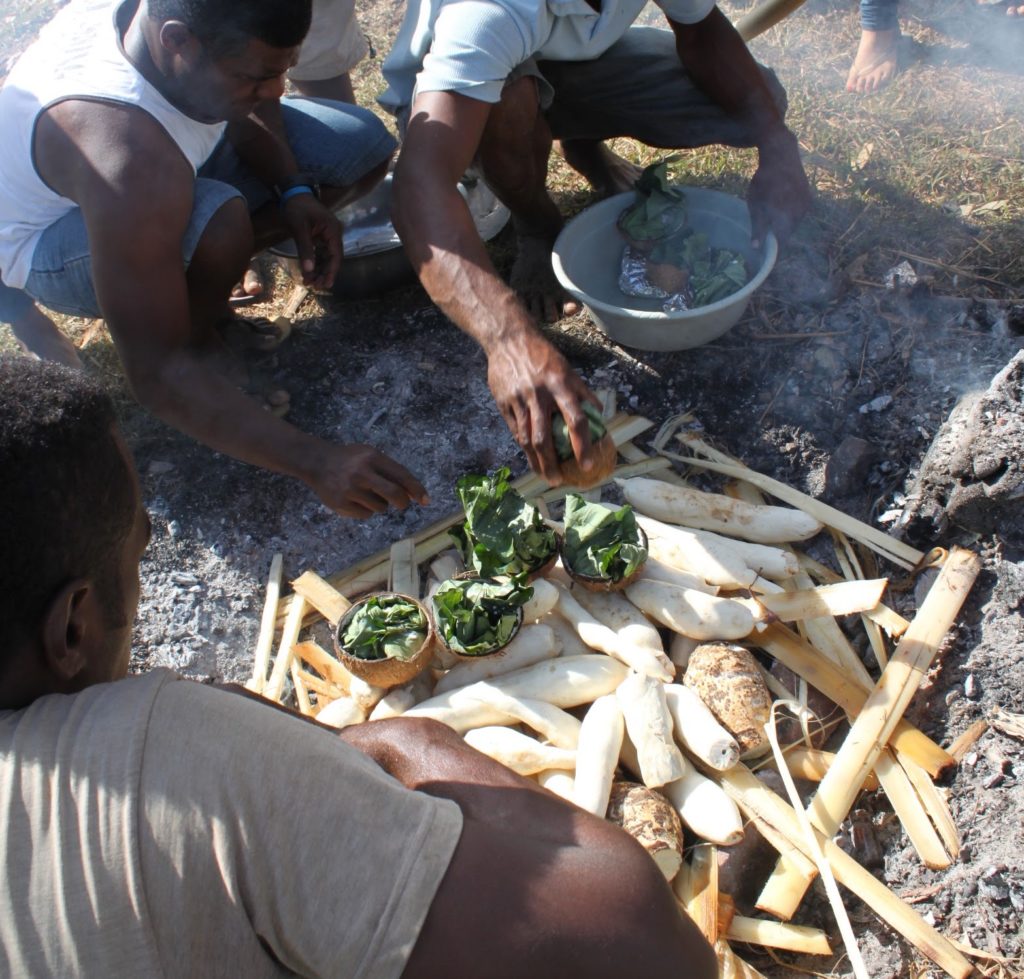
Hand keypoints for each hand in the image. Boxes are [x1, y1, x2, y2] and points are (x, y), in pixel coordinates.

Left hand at [282, 193, 342, 288]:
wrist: (291, 193)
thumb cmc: (296, 208)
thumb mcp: (300, 228)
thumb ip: (305, 250)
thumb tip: (309, 270)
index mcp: (333, 231)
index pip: (336, 256)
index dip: (332, 271)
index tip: (326, 285)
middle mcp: (334, 234)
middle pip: (333, 259)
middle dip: (324, 274)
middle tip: (315, 287)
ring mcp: (327, 235)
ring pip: (326, 258)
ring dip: (319, 270)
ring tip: (310, 283)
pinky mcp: (320, 237)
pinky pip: (320, 253)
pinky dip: (315, 263)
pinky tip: (308, 273)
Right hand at [306, 442, 428, 518]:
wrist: (317, 462)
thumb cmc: (351, 460)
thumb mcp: (371, 456)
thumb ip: (392, 472)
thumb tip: (414, 493)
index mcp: (372, 457)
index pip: (401, 475)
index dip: (416, 489)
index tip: (426, 500)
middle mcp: (361, 473)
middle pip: (394, 495)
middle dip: (403, 502)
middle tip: (402, 504)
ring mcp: (350, 489)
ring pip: (380, 507)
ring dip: (379, 504)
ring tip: (366, 493)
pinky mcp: (341, 503)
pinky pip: (366, 515)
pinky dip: (365, 510)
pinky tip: (355, 499)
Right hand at [486, 329, 599, 484]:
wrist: (508, 339)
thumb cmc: (543, 355)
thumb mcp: (567, 368)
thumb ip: (582, 391)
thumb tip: (599, 413)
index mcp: (560, 385)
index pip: (576, 420)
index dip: (582, 445)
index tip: (587, 465)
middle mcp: (539, 394)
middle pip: (544, 437)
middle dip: (552, 464)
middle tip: (559, 482)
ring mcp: (519, 400)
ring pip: (526, 438)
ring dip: (536, 461)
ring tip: (545, 476)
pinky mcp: (503, 403)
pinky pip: (514, 430)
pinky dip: (523, 446)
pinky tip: (531, 457)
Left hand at [748, 127, 811, 248]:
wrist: (781, 154)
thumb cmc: (764, 180)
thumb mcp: (756, 204)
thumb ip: (758, 226)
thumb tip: (756, 247)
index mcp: (786, 214)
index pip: (782, 241)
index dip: (775, 251)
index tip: (768, 258)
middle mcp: (800, 211)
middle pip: (789, 232)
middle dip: (778, 237)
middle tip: (766, 237)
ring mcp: (806, 204)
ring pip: (794, 223)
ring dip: (783, 225)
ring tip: (771, 219)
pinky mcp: (808, 198)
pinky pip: (798, 214)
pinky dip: (789, 216)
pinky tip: (780, 209)